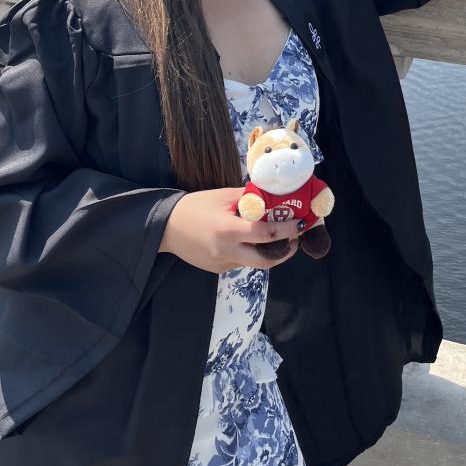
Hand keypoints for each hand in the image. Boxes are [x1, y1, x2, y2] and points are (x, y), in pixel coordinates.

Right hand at [159, 187, 301, 273]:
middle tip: (294, 239)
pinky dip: (249, 252)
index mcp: (228, 231)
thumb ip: (249, 198)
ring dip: (267, 252)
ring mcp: (222, 264)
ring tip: (274, 237)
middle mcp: (226, 252)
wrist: (165, 227)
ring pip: (253, 262)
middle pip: (266, 260)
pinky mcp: (217, 270)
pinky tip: (245, 241)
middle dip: (285, 251)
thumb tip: (273, 195)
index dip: (286, 230)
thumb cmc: (195, 207)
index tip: (300, 224)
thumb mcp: (223, 196)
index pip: (265, 234)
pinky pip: (240, 262)